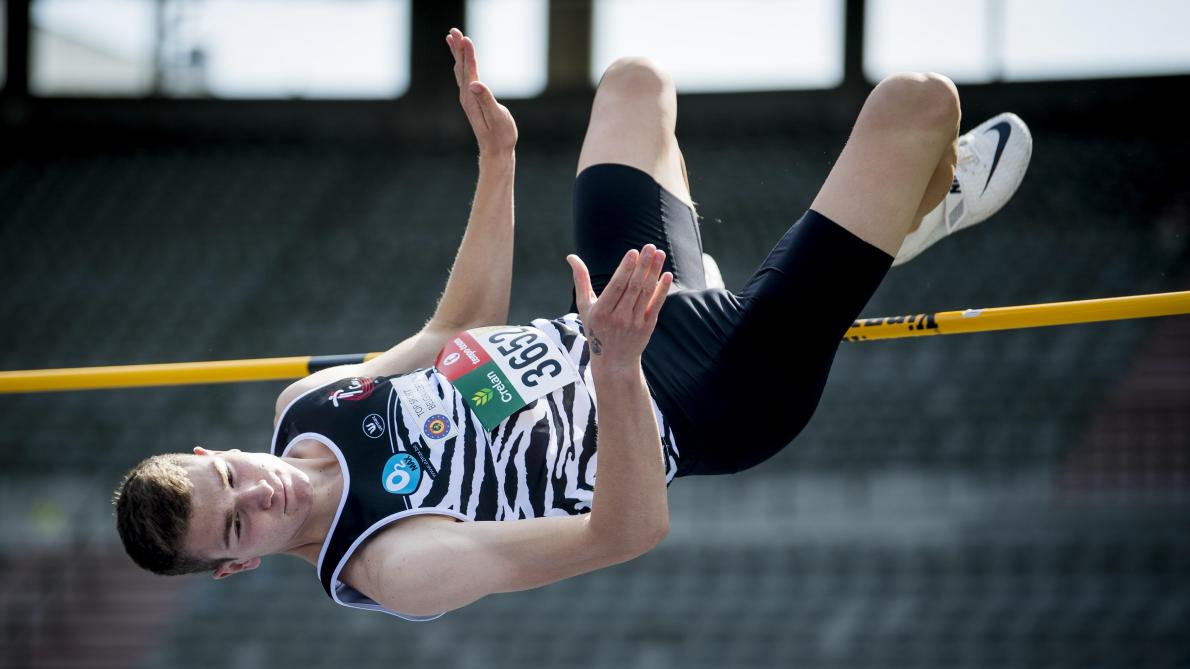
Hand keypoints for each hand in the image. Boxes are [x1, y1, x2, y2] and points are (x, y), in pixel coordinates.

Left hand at [446, 27, 517, 157]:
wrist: (496, 152)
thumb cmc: (500, 136)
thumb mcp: (496, 117)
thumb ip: (486, 99)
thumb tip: (475, 84)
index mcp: (472, 98)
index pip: (469, 71)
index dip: (467, 54)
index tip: (465, 38)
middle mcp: (466, 96)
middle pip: (460, 68)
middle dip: (458, 49)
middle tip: (454, 31)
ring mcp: (468, 98)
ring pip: (460, 71)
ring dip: (457, 54)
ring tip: (452, 39)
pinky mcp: (472, 101)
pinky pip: (464, 77)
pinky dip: (462, 65)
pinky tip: (461, 63)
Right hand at [567, 245, 672, 370]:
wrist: (614, 361)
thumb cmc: (596, 329)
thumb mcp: (585, 307)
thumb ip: (581, 280)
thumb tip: (571, 256)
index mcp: (601, 312)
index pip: (616, 287)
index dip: (625, 269)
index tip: (633, 252)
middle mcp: (618, 317)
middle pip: (633, 287)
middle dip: (642, 266)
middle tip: (649, 247)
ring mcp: (634, 323)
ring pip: (646, 293)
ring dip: (654, 272)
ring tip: (659, 253)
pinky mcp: (647, 326)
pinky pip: (656, 305)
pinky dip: (662, 290)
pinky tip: (667, 275)